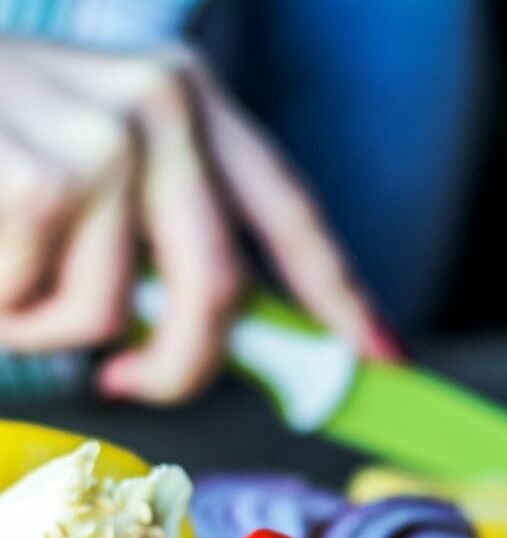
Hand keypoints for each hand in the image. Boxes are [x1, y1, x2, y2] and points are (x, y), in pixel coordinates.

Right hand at [0, 40, 384, 403]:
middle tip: (134, 381)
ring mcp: (103, 133)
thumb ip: (168, 239)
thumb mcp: (96, 172)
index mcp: (191, 101)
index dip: (342, 295)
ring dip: (50, 323)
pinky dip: (1, 310)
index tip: (382, 356)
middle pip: (219, 290)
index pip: (291, 214)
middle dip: (180, 364)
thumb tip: (238, 330)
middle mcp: (163, 103)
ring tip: (2, 269)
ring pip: (115, 310)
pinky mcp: (41, 175)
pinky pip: (44, 307)